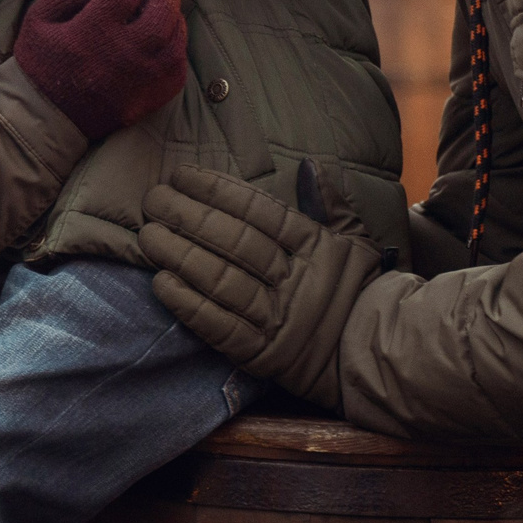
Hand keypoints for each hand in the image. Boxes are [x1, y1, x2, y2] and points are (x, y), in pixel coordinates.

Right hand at [12, 0, 186, 140]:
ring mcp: (143, 80)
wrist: (45, 117)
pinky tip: (161, 36)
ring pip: (176, 36)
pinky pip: (178, 62)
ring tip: (161, 4)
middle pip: (163, 10)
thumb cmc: (42, 59)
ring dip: (174, 12)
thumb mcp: (41, 15)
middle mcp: (123, 56)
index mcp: (92, 32)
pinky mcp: (154, 98)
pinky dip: (176, 42)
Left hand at [142, 164, 385, 410]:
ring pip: (222, 282)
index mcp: (315, 247)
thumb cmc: (358, 291)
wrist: (375, 356)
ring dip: (180, 257)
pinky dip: (188, 305)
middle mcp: (295, 281)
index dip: (218, 191)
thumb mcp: (355, 242)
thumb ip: (331, 204)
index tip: (183, 176)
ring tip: (148, 236)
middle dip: (189, 218)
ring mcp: (278, 320)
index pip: (260, 212)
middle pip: (235, 243)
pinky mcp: (261, 355)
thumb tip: (310, 166)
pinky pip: (219, 327)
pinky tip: (160, 284)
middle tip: (154, 199)